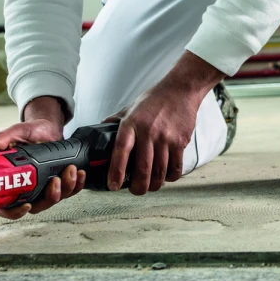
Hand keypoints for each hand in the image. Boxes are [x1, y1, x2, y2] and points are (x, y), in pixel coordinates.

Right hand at [0, 96, 84, 218]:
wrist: (45, 128)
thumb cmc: (28, 134)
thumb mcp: (15, 133)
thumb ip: (3, 138)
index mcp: (10, 183)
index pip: (7, 207)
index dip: (15, 212)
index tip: (25, 205)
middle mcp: (26, 189)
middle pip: (36, 206)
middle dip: (48, 198)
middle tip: (54, 182)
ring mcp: (43, 187)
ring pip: (54, 199)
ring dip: (65, 188)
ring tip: (69, 171)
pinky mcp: (58, 183)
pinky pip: (69, 190)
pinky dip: (76, 184)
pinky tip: (79, 174)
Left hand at [109, 52, 223, 194]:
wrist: (180, 90)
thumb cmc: (154, 99)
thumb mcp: (131, 107)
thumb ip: (116, 121)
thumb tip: (99, 132)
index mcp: (131, 123)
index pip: (121, 150)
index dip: (116, 171)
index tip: (113, 185)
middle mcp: (148, 131)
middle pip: (143, 168)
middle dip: (138, 187)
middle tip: (135, 190)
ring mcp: (166, 137)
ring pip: (160, 172)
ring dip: (154, 184)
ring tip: (150, 186)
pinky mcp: (180, 142)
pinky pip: (176, 168)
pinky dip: (170, 177)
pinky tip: (166, 176)